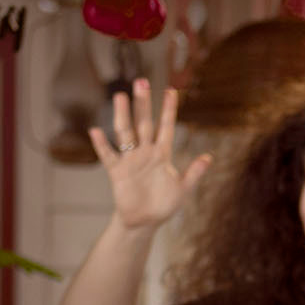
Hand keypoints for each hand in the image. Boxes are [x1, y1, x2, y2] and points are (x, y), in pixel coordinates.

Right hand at [88, 79, 211, 232]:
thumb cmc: (164, 205)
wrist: (144, 222)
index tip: (171, 91)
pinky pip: (108, 155)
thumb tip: (209, 158)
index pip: (166, 127)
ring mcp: (130, 160)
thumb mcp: (182, 190)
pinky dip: (102, 145)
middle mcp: (145, 152)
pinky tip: (96, 131)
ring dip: (123, 115)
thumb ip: (194, 174)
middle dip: (143, 104)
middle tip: (142, 81)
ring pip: (126, 132)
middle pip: (144, 123)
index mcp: (162, 155)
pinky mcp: (117, 172)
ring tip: (121, 96)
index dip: (168, 110)